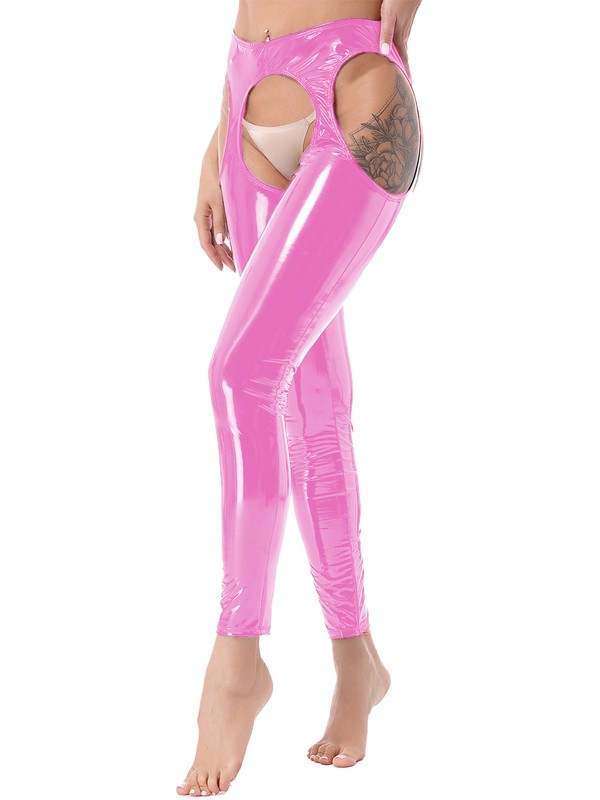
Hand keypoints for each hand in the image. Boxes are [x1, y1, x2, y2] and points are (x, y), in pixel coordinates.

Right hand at [193, 143, 235, 272]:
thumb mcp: (218, 203)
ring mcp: (208, 216)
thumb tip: (219, 241)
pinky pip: (218, 230)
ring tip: (234, 261)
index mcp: (201, 218)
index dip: (214, 257)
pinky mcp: (214, 211)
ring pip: (215, 238)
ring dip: (224, 250)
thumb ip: (220, 222)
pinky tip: (232, 245)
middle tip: (233, 268)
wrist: (212, 164)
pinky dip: (225, 239)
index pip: (206, 244)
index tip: (222, 268)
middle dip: (221, 257)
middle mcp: (203, 219)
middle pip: (211, 244)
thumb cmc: (215, 182)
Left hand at [379, 0, 421, 78]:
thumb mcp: (388, 16)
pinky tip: (397, 50)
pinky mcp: (404, 23)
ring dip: (403, 60)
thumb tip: (385, 52)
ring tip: (401, 70)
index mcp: (400, 37)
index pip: (403, 60)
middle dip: (404, 70)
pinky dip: (400, 50)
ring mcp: (405, 29)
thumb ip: (386, 33)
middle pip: (403, 57)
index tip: (409, 85)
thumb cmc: (398, 0)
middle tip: (406, 83)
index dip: (406, 72)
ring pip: (402, 49)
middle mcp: (404, 35)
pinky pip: (401, 41)